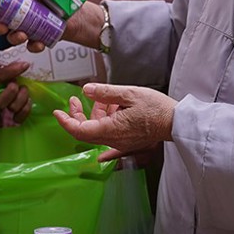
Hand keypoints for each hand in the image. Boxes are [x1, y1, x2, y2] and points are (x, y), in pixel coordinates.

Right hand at [0, 0, 105, 53]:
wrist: (74, 15)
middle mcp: (18, 14)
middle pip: (0, 20)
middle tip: (4, 25)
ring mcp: (25, 28)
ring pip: (12, 35)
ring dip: (14, 37)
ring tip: (23, 35)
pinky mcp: (36, 39)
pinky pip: (31, 45)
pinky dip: (34, 46)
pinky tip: (39, 44)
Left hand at [53, 83, 175, 162]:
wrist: (176, 122)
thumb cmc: (156, 108)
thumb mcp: (130, 93)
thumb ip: (106, 92)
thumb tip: (86, 90)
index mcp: (111, 129)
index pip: (79, 130)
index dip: (66, 121)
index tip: (57, 112)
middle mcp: (113, 139)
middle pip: (86, 132)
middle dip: (76, 116)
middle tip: (74, 100)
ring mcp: (120, 142)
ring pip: (97, 131)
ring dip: (92, 116)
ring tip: (96, 98)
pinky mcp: (127, 141)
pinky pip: (108, 137)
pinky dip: (102, 126)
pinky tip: (101, 121)